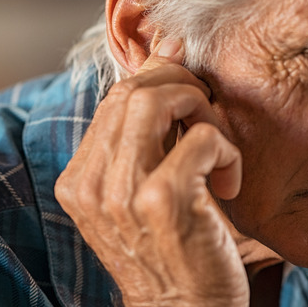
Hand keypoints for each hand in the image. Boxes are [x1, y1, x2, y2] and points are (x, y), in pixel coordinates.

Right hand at [54, 39, 248, 306]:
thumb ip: (145, 134)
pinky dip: (225, 148)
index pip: (113, 98)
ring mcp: (124, 192)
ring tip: (216, 146)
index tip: (188, 82)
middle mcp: (92, 184)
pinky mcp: (165, 200)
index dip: (157, 77)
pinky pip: (201, 137)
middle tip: (207, 113)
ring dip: (201, 110)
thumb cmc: (170, 253)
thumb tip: (165, 52)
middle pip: (132, 89)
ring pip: (159, 100)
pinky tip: (228, 181)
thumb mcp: (140, 195)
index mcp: (80, 180)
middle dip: (181, 85)